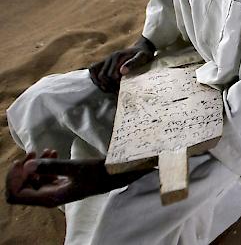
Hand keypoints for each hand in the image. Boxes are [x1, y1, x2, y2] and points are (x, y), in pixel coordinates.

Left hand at [5, 150, 148, 207]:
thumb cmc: (99, 172)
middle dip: (23, 170)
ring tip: (46, 150)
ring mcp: (55, 191)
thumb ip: (52, 166)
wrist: (116, 174)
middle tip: (33, 153)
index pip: (17, 194)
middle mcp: (49, 197)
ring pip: (32, 180)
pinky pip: (44, 176)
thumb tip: (28, 165)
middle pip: (21, 188)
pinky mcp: (62, 184)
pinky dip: (44, 165)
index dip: (15, 178)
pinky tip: (53, 151)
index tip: (25, 160)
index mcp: (50, 198)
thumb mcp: (75, 168)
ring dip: (34, 165)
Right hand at [89, 36, 155, 92]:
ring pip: (94, 73)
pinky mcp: (105, 62)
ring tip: (109, 90)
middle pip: (102, 76)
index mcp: (117, 57)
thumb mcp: (142, 58)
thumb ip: (133, 63)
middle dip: (108, 85)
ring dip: (100, 83)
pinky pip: (93, 70)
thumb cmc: (144, 54)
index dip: (115, 84)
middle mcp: (109, 58)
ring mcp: (106, 60)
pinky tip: (103, 85)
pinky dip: (95, 78)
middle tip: (117, 91)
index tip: (121, 89)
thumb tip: (122, 72)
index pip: (110, 75)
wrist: (142, 47)